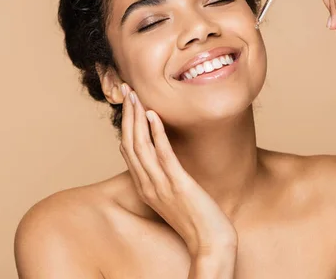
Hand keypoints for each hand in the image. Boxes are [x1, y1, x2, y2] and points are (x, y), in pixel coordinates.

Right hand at [118, 83, 237, 258]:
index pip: (127, 150)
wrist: (209, 244)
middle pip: (129, 143)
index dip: (125, 125)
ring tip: (136, 96)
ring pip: (140, 145)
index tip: (128, 104)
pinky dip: (156, 133)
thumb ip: (163, 177)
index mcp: (144, 186)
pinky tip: (154, 115)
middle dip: (127, 115)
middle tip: (127, 91)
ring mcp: (160, 185)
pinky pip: (163, 154)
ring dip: (137, 117)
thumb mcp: (172, 196)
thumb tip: (163, 158)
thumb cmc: (196, 220)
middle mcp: (147, 184)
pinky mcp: (178, 184)